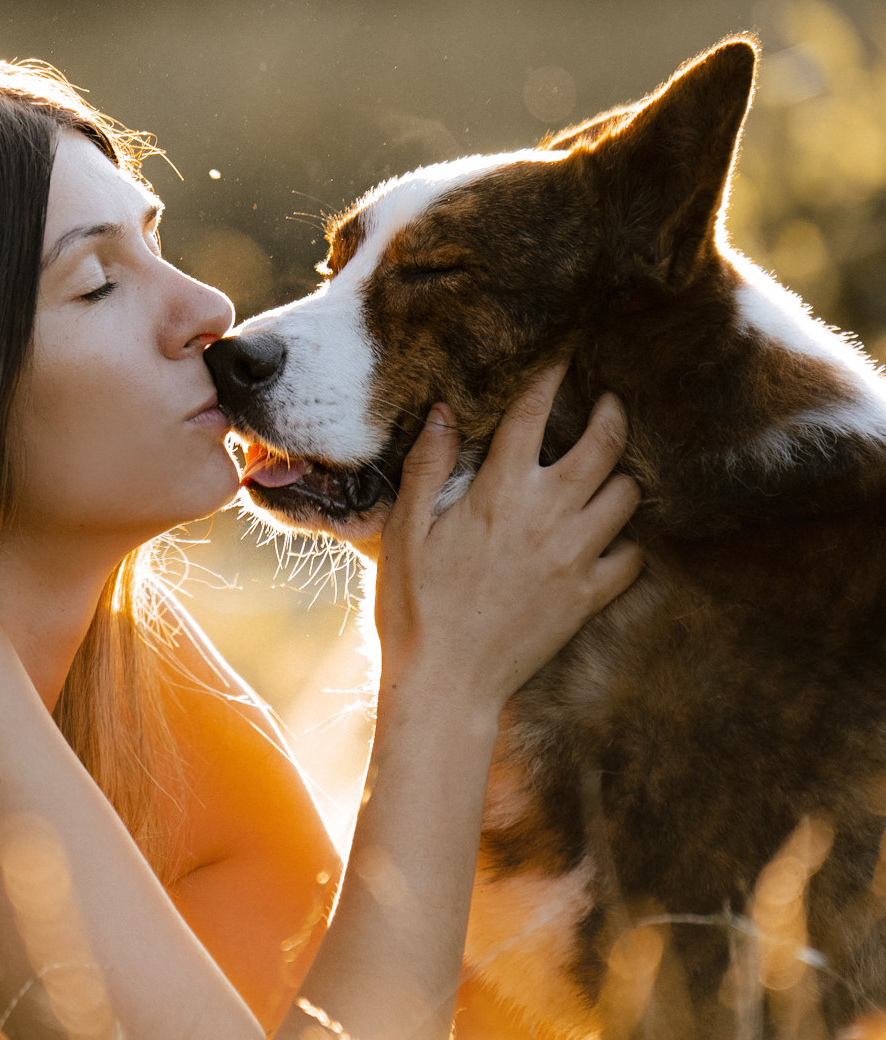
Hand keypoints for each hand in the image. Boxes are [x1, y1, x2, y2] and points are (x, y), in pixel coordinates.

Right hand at [373, 364, 641, 725]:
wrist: (447, 685)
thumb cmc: (416, 607)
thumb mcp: (405, 532)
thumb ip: (427, 467)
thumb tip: (444, 412)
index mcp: (499, 494)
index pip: (532, 416)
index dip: (550, 378)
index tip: (563, 355)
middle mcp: (548, 518)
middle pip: (604, 446)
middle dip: (612, 414)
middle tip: (609, 402)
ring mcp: (576, 559)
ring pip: (627, 496)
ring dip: (623, 473)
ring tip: (614, 465)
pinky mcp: (589, 598)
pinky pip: (633, 556)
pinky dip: (630, 540)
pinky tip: (615, 533)